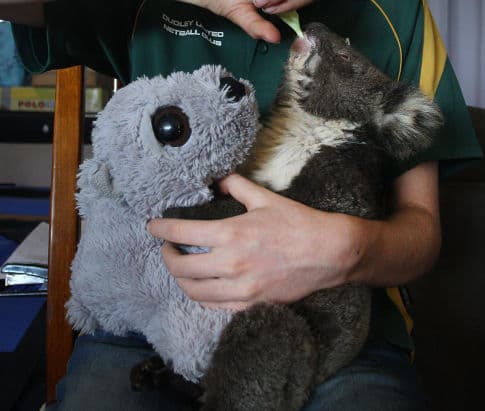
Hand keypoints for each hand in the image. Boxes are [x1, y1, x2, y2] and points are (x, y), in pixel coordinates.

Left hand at [146, 174, 357, 309]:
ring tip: (181, 266)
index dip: (160, 230)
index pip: (181, 234)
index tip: (153, 226)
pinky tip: (202, 285)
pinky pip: (215, 306)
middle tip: (166, 247)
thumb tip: (216, 178)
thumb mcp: (265, 198)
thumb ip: (236, 185)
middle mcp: (231, 265)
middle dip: (166, 256)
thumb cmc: (299, 223)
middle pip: (180, 268)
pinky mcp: (251, 304)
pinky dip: (202, 295)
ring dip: (180, 279)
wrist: (330, 253)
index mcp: (231, 234)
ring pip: (193, 292)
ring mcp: (240, 289)